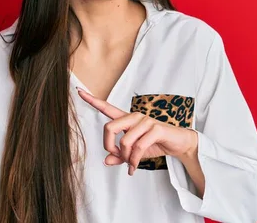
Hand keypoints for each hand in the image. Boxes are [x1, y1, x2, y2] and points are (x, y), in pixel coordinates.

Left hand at [77, 88, 197, 175]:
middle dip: (108, 146)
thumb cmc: (155, 144)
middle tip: (115, 156)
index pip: (106, 107)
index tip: (78, 91)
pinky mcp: (155, 129)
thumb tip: (106, 160)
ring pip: (124, 140)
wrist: (178, 144)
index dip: (92, 100)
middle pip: (109, 127)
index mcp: (126, 119)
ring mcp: (145, 121)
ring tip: (130, 164)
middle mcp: (134, 117)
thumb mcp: (133, 153)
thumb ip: (119, 156)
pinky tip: (134, 167)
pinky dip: (134, 160)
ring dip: (125, 157)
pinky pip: (139, 146)